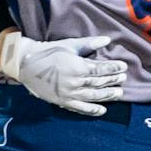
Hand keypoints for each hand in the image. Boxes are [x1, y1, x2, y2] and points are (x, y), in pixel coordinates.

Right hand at [0, 33, 126, 116]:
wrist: (26, 64)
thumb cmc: (49, 52)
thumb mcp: (70, 45)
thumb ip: (89, 43)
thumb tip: (107, 40)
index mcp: (78, 67)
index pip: (101, 69)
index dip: (114, 68)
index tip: (123, 67)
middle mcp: (75, 82)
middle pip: (99, 83)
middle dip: (113, 81)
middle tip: (124, 79)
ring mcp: (69, 93)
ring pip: (93, 96)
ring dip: (108, 95)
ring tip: (119, 93)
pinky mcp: (62, 101)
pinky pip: (81, 108)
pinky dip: (93, 110)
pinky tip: (103, 110)